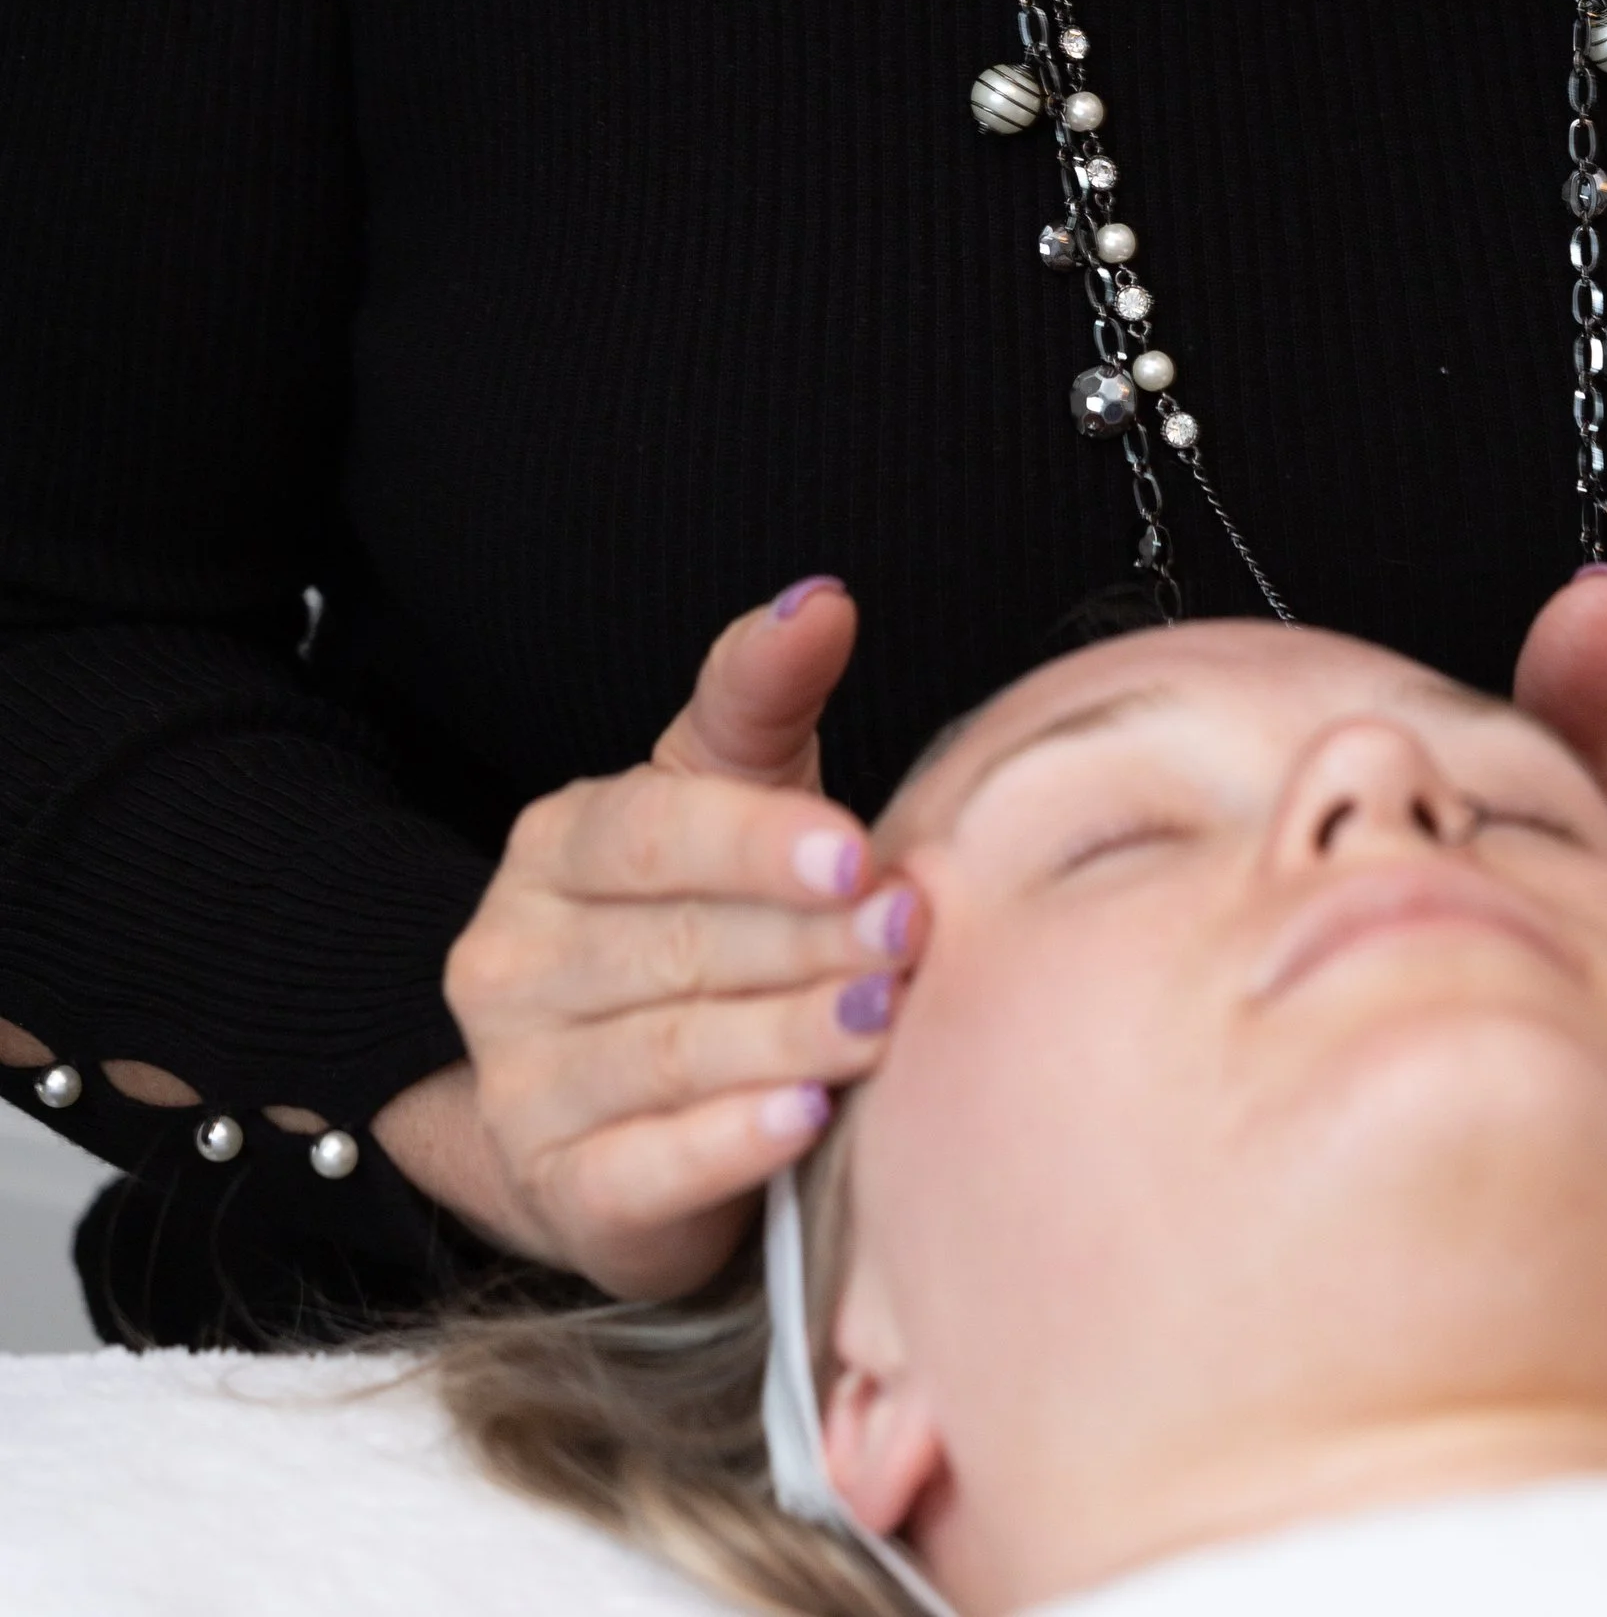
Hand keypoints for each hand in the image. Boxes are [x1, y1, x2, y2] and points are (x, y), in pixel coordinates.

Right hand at [376, 580, 917, 1299]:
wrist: (619, 1101)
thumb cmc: (701, 913)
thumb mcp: (729, 790)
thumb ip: (764, 693)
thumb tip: (823, 599)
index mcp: (554, 848)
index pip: (648, 833)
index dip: (754, 841)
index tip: (857, 849)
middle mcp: (513, 962)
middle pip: (672, 945)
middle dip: (803, 941)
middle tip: (909, 935)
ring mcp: (523, 1084)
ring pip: (666, 1055)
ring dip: (785, 1036)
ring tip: (882, 1020)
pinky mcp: (561, 1190)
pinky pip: (640, 1171)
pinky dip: (726, 1146)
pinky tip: (805, 1120)